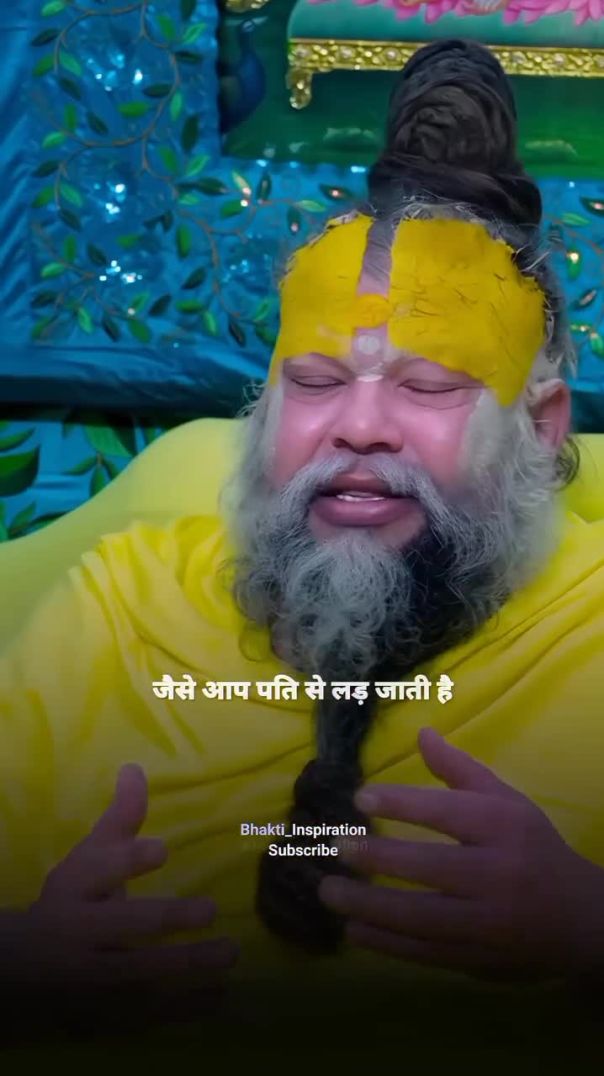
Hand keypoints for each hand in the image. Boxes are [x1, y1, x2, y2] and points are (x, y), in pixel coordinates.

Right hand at [3, 764, 237, 999]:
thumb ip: (120, 819)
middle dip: (168, 918)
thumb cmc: (73, 902)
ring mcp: (94, 978)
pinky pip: (147, 1012)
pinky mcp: (106, 1013)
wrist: (25, 971)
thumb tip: (135, 769)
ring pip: (141, 973)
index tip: (161, 849)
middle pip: (127, 923)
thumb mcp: (88, 859)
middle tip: (210, 909)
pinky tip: (219, 995)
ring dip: (187, 966)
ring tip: (230, 954)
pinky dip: (184, 1007)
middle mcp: (83, 933)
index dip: (128, 860)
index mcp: (76, 889)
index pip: (101, 870)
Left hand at [319, 728, 603, 981]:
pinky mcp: (477, 958)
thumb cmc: (532, 848)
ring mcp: (487, 922)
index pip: (448, 813)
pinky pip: (425, 952)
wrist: (578, 919)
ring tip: (328, 891)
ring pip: (422, 916)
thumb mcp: (506, 802)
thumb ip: (459, 771)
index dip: (402, 804)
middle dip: (378, 857)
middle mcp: (497, 874)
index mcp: (504, 827)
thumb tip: (421, 733)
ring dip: (369, 905)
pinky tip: (354, 928)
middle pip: (431, 867)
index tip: (360, 797)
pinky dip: (386, 943)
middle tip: (336, 846)